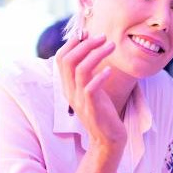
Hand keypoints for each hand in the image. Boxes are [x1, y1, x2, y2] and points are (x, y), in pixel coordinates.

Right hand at [56, 33, 125, 149]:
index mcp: (68, 85)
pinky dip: (100, 76)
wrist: (107, 138)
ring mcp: (79, 100)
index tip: (87, 33)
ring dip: (96, 54)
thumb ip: (88, 72)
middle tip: (103, 37)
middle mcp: (70, 91)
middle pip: (68, 60)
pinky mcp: (91, 108)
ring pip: (80, 70)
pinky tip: (110, 70)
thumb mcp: (91, 89)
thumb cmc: (102, 111)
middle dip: (85, 44)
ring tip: (111, 46)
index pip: (61, 58)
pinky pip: (91, 88)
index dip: (72, 43)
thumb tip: (91, 49)